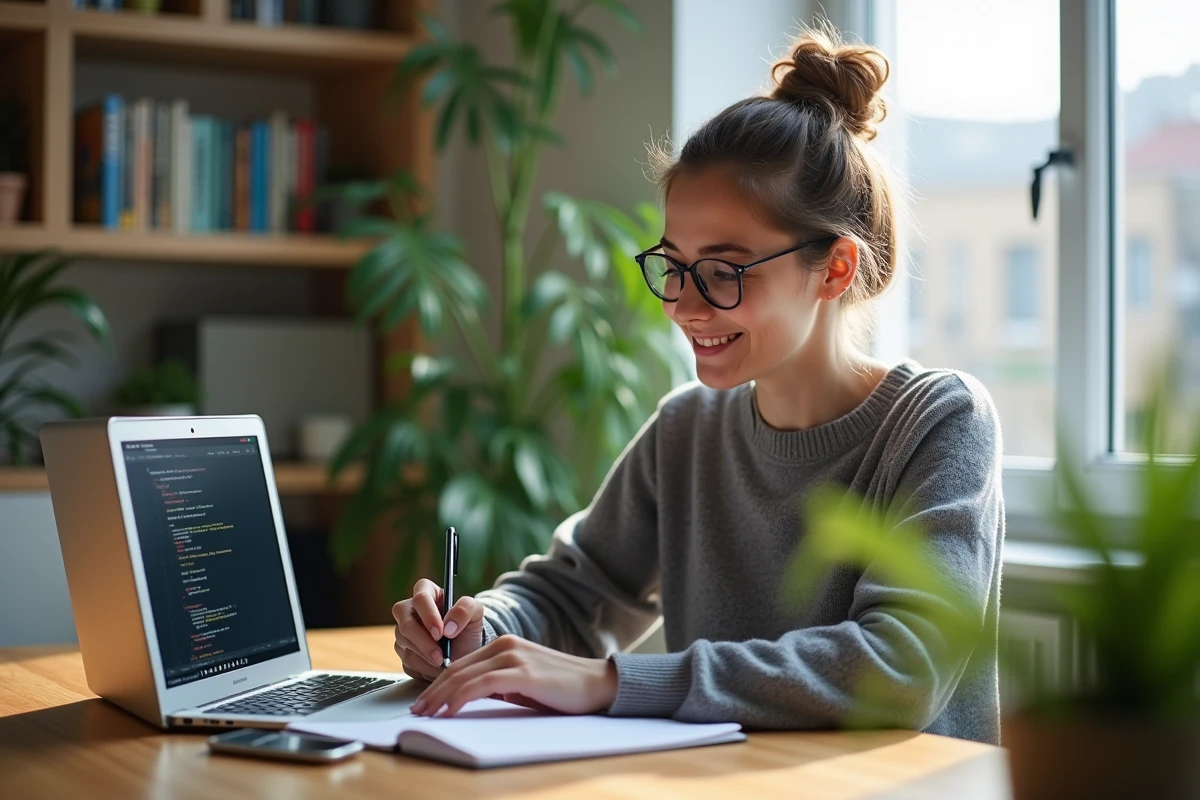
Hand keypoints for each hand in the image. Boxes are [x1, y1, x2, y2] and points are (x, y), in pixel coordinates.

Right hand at [392, 578, 484, 681]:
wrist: (466, 651)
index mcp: (426, 592)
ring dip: (426, 657)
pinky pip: (407, 662)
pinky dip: (424, 668)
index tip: (441, 633)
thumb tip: (448, 625)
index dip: (429, 616)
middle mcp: (409, 610)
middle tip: (441, 656)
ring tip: (444, 662)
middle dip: (424, 643)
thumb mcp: (475, 613)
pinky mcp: (403, 652)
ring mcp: (403, 632)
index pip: (420, 598)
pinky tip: (437, 667)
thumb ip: (465, 609)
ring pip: (405, 645)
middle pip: (406, 624)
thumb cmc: (468, 628)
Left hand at [411, 634, 618, 716]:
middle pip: (457, 668)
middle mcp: (506, 645)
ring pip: (464, 676)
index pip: (461, 664)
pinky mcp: (522, 673)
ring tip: (426, 714)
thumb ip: (499, 684)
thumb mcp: (524, 683)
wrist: (597, 684)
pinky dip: (460, 698)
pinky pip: (481, 686)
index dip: (438, 683)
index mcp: (505, 645)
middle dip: (433, 691)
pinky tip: (449, 711)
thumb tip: (471, 697)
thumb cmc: (562, 689)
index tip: (425, 701)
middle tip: (417, 710)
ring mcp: (513, 657)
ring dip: (440, 697)